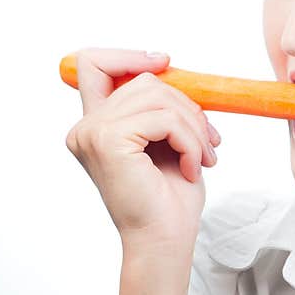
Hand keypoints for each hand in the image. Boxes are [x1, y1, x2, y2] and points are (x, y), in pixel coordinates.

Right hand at [64, 47, 221, 251]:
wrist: (165, 239)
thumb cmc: (168, 197)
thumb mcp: (164, 139)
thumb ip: (155, 105)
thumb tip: (164, 65)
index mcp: (95, 126)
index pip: (93, 64)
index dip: (128, 54)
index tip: (164, 61)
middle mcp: (85, 128)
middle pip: (143, 80)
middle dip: (184, 104)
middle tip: (208, 138)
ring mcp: (93, 133)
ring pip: (158, 96)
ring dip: (192, 125)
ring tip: (203, 155)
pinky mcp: (109, 142)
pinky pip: (163, 119)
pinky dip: (189, 139)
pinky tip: (193, 166)